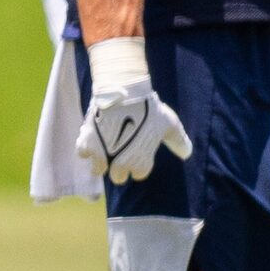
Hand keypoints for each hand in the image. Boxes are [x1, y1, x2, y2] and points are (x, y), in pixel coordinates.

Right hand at [76, 52, 193, 184]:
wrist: (125, 93)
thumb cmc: (150, 108)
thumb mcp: (169, 124)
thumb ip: (178, 140)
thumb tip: (187, 153)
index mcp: (142, 164)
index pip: (139, 174)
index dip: (138, 164)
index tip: (137, 152)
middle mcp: (121, 164)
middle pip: (118, 176)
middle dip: (119, 167)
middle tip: (120, 152)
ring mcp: (102, 155)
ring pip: (97, 169)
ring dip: (100, 161)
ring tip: (105, 148)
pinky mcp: (87, 143)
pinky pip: (82, 154)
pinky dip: (86, 149)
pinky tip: (93, 139)